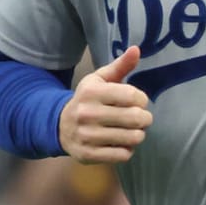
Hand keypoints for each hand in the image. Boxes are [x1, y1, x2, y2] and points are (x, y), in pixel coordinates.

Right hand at [59, 47, 151, 164]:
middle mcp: (87, 113)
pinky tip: (122, 143)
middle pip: (135, 118)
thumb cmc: (88, 100)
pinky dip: (127, 150)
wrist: (60, 126)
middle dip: (145, 119)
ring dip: (138, 135)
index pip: (132, 96)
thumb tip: (136, 49)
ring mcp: (86, 136)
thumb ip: (120, 66)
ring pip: (132, 138)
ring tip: (133, 131)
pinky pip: (122, 155)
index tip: (139, 102)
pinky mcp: (88, 154)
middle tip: (142, 119)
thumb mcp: (100, 79)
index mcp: (91, 91)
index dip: (142, 100)